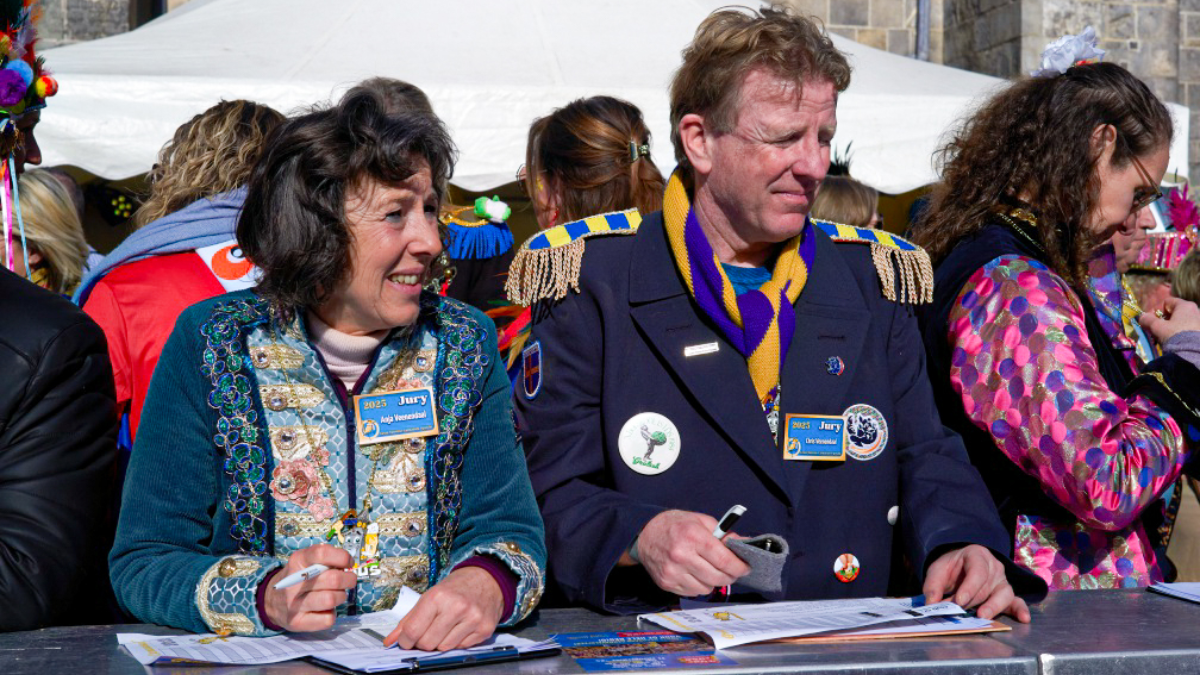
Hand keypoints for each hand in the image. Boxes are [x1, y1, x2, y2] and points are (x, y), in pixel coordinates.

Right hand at [263, 544, 356, 631]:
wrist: (272, 601)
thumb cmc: (298, 578)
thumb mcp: (306, 561)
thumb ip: (326, 559)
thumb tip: (347, 563)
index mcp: (297, 561)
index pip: (322, 553)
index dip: (342, 557)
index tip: (348, 562)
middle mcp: (293, 582)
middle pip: (333, 579)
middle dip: (349, 579)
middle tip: (348, 580)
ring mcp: (294, 604)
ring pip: (331, 599)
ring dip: (341, 596)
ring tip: (337, 595)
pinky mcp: (297, 622)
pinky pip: (327, 619)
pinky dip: (332, 614)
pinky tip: (325, 610)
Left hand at [384, 566, 503, 650]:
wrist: (487, 580)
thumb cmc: (456, 588)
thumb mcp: (429, 596)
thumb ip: (408, 620)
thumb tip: (390, 641)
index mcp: (438, 596)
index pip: (413, 630)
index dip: (405, 641)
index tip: (406, 641)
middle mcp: (457, 607)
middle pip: (427, 643)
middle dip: (422, 642)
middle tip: (427, 633)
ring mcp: (473, 619)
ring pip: (444, 648)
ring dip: (440, 642)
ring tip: (445, 628)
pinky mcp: (485, 629)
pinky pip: (461, 648)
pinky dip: (456, 642)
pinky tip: (460, 628)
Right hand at [634, 510, 750, 596]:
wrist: (645, 534)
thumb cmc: (674, 525)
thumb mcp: (701, 520)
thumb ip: (723, 534)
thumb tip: (742, 544)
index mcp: (692, 537)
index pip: (724, 560)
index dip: (739, 567)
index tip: (745, 567)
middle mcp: (682, 556)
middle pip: (718, 577)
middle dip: (730, 575)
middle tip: (731, 570)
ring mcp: (673, 572)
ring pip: (707, 588)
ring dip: (713, 581)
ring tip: (709, 568)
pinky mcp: (666, 583)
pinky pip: (693, 592)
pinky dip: (699, 585)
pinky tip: (694, 573)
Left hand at [923, 544, 1029, 622]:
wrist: (960, 566)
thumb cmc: (950, 568)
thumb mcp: (937, 571)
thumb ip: (933, 586)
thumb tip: (931, 604)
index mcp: (977, 555)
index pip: (977, 571)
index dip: (969, 586)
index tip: (960, 600)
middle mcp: (994, 566)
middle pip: (985, 587)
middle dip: (971, 601)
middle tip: (958, 612)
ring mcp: (1003, 580)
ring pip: (1001, 595)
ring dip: (992, 607)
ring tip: (983, 616)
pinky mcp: (1006, 593)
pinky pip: (1016, 601)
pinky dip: (1020, 609)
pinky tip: (1024, 618)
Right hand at [1140, 297, 1199, 343]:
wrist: (1193, 352)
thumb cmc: (1174, 334)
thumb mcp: (1157, 327)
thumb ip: (1147, 320)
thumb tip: (1142, 317)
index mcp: (1185, 305)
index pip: (1166, 302)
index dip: (1155, 310)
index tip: (1149, 320)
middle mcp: (1195, 310)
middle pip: (1173, 312)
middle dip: (1162, 321)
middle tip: (1154, 330)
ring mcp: (1199, 321)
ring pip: (1179, 321)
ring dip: (1169, 328)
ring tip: (1163, 338)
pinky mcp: (1199, 331)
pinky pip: (1186, 329)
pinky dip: (1178, 333)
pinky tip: (1173, 341)